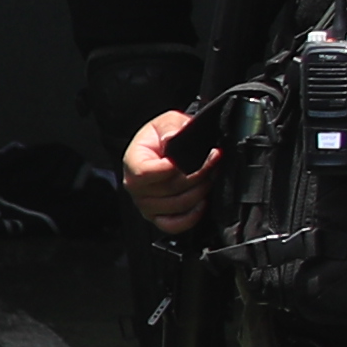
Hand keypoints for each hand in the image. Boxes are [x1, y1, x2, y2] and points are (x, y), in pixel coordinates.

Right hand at [117, 100, 212, 235]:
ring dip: (200, 192)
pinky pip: (173, 225)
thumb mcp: (167, 122)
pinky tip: (202, 203)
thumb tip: (173, 137)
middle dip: (198, 176)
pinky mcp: (157, 217)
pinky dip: (191, 217)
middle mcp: (135, 188)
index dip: (173, 168)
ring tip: (210, 177)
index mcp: (132, 163)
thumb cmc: (162, 137)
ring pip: (177, 206)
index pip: (146, 173)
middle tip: (213, 163)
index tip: (198, 156)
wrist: (161, 150)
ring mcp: (146, 205)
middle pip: (168, 190)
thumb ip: (171, 126)